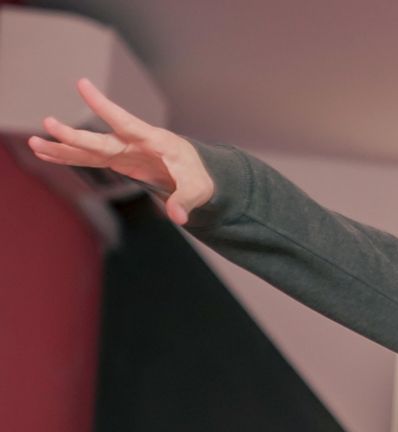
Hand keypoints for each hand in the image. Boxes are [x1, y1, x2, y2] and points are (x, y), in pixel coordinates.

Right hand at [28, 78, 213, 225]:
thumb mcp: (199, 189)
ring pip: (88, 150)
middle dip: (76, 135)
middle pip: (100, 140)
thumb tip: (178, 217)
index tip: (82, 84)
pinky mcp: (117, 161)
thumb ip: (186, 201)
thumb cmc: (199, 176)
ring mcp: (123, 151)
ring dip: (62, 148)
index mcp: (154, 140)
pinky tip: (46, 154)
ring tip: (34, 144)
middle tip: (49, 124)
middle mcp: (133, 142)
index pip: (125, 121)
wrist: (197, 173)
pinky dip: (68, 158)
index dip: (104, 105)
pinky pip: (89, 160)